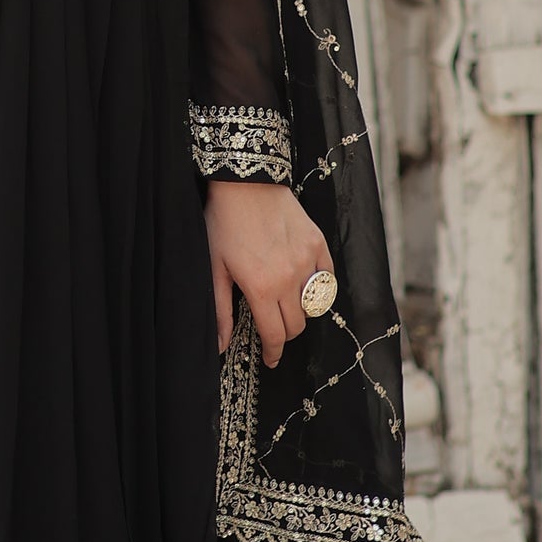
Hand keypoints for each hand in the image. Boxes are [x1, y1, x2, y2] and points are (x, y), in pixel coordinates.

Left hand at [204, 178, 331, 367]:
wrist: (245, 182)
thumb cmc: (224, 223)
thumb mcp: (216, 268)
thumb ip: (221, 310)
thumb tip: (220, 346)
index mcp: (262, 289)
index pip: (276, 335)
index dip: (274, 353)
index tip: (271, 359)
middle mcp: (290, 279)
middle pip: (297, 325)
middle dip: (285, 334)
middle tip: (273, 329)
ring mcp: (307, 261)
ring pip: (314, 305)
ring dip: (301, 311)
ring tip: (286, 306)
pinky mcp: (318, 244)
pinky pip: (326, 278)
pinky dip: (317, 286)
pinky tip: (302, 282)